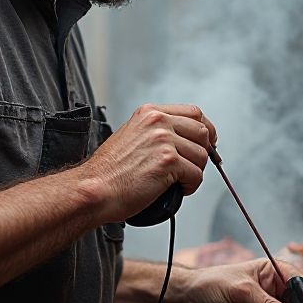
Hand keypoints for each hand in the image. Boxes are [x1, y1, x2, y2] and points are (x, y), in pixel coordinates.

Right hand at [80, 104, 215, 222]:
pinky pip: (196, 175)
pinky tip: (177, 189)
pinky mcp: (168, 162)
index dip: (206, 129)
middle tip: (194, 167)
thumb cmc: (109, 172)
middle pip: (202, 132)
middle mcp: (158, 122)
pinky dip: (191, 186)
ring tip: (178, 182)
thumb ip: (156, 133)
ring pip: (202, 155)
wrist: (94, 190)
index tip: (208, 141)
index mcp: (149, 113)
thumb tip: (183, 140)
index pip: (193, 112)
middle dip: (204, 152)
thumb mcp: (131, 136)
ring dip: (194, 172)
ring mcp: (164, 140)